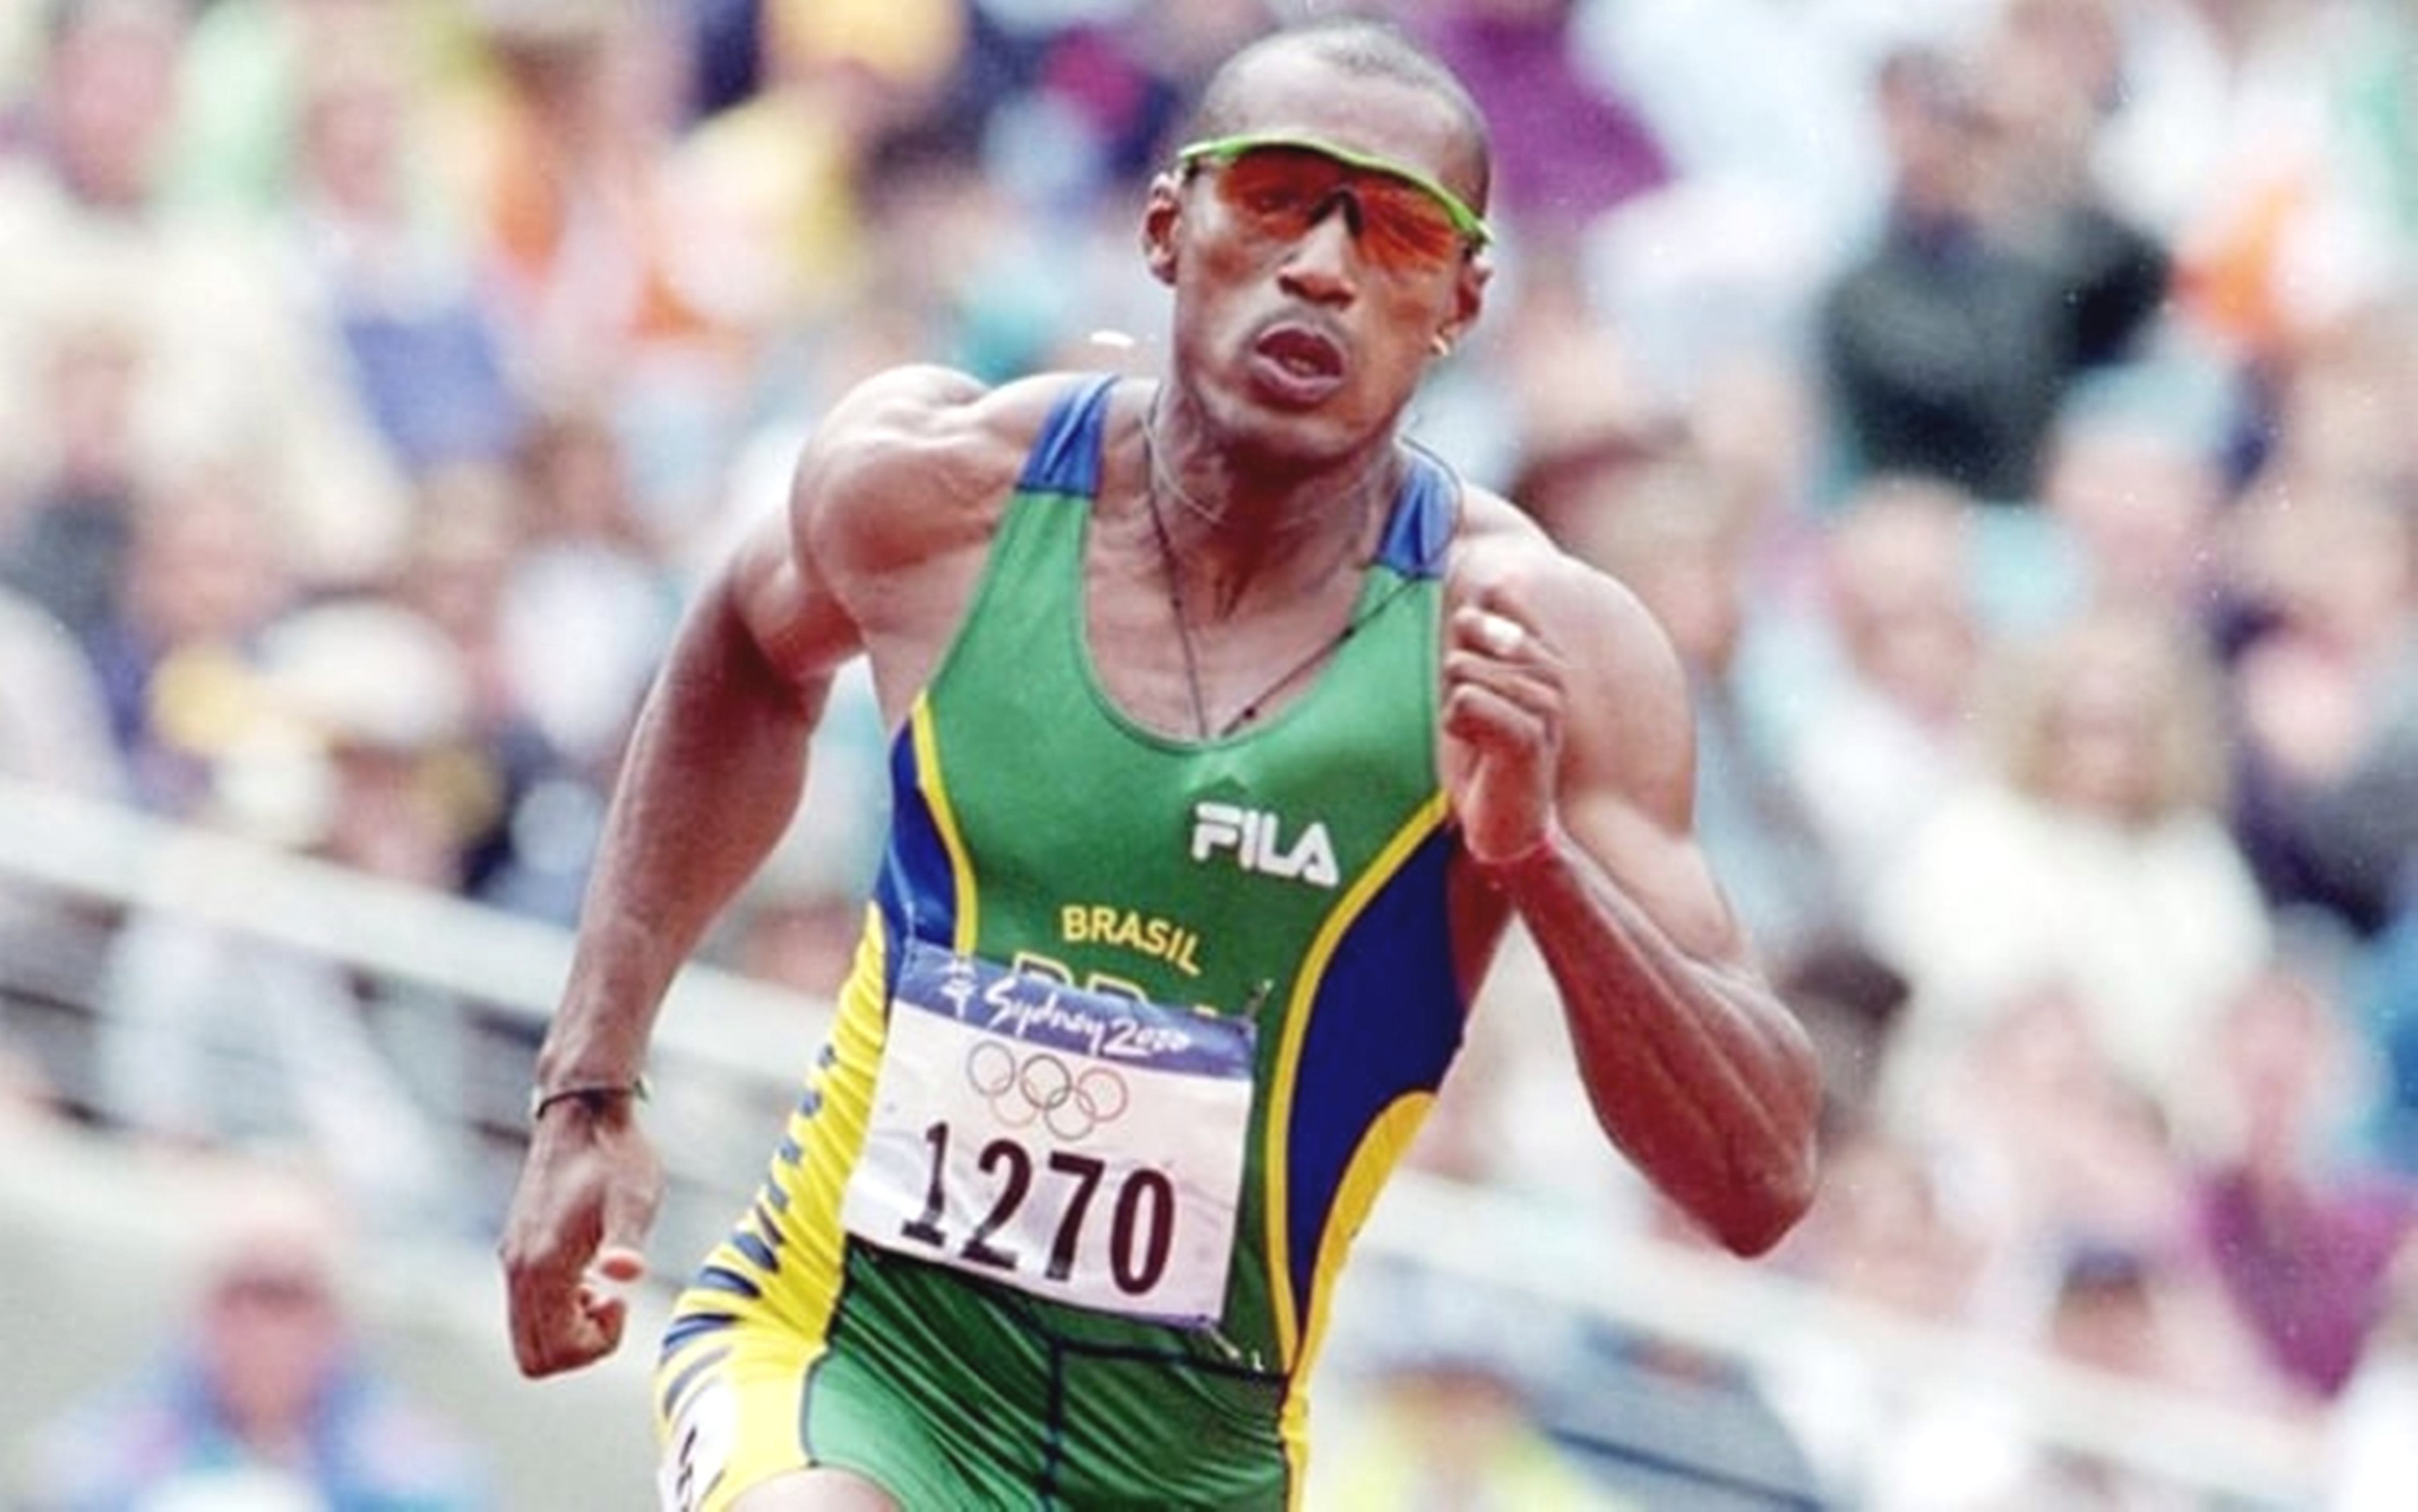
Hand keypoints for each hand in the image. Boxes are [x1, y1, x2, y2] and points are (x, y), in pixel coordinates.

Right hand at [500, 1102, 663, 1376]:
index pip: (552, 1352)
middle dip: (579, 1347)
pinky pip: (527, 1309)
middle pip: (532, 1357)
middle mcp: (518, 1269)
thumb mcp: (635, 1198)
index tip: (621, 1302)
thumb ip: (627, 1239)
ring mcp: (513, 1260)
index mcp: (543, 1265)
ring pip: (527, 1336)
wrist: (585, 1115)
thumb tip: (625, 1274)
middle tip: (612, 1304)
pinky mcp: (517, 1250)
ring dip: (568, 1329)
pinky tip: (589, 1275)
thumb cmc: (617, 1157)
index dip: (594, 1345)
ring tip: (602, 1289)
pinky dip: (559, 1309)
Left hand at [1442, 598, 1564, 867]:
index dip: (1469, 625)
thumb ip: (1479, 636)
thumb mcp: (1476, 682)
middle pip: (1468, 635)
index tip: (1473, 670)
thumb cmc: (1487, 754)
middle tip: (1476, 721)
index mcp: (1543, 656)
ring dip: (1455, 707)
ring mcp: (1545, 706)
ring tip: (1479, 738)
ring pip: (1462, 670)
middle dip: (1454, 676)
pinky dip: (1456, 726)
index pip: (1501, 597)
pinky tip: (1478, 751)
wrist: (1507, 823)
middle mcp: (1552, 675)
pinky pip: (1464, 701)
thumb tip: (1480, 591)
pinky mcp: (1528, 737)